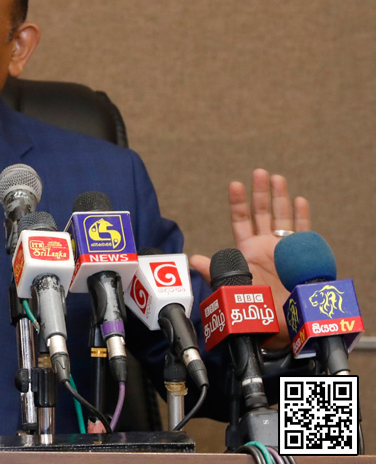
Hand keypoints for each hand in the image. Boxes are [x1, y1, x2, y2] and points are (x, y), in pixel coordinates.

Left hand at [189, 169, 310, 346]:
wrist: (283, 323)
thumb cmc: (257, 308)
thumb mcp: (233, 286)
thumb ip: (215, 270)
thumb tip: (192, 259)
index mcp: (247, 250)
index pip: (241, 220)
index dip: (238, 202)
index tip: (235, 184)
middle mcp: (266, 246)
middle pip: (263, 213)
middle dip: (261, 192)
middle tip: (259, 172)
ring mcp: (284, 249)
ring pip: (283, 217)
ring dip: (280, 197)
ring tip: (277, 178)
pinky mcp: (302, 255)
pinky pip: (303, 231)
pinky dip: (301, 215)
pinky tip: (298, 199)